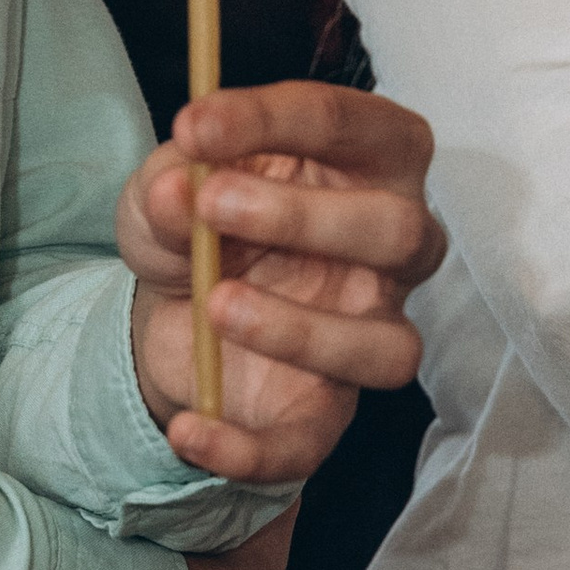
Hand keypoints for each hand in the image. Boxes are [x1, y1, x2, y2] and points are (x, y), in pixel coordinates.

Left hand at [119, 79, 441, 486]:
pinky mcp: (325, 410)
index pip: (353, 125)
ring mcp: (367, 333)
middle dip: (307, 217)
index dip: (276, 120)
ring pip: (388, 347)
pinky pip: (311, 444)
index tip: (194, 126)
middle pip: (403, 232)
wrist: (174, 308)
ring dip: (302, 331)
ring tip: (215, 305)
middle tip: (211, 205)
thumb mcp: (166, 184)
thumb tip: (177, 191)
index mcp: (365, 164)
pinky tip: (188, 427)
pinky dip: (248, 450)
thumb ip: (171, 179)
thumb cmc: (199, 221)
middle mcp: (389, 250)